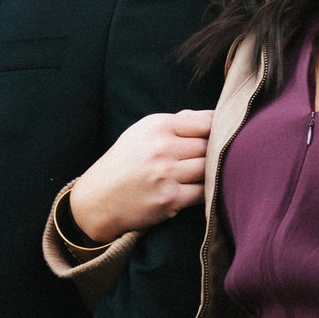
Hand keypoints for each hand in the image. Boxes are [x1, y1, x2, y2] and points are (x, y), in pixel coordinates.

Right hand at [68, 110, 213, 244]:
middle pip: (211, 146)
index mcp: (157, 125)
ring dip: (211, 173)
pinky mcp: (170, 199)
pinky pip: (204, 193)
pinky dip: (206, 192)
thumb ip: (177, 122)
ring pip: (210, 168)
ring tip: (205, 175)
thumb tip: (214, 118)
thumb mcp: (142, 132)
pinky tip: (198, 190)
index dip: (219, 130)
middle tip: (211, 161)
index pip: (207, 122)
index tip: (221, 138)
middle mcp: (162, 147)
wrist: (97, 200)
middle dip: (215, 153)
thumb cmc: (124, 163)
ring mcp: (167, 174)